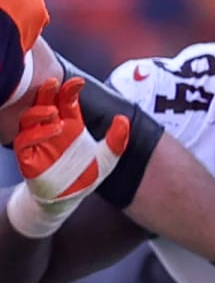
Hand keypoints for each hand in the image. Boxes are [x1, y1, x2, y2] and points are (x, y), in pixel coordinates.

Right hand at [5, 77, 129, 237]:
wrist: (69, 199)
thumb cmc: (84, 176)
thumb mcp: (107, 159)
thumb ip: (117, 141)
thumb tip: (124, 120)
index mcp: (69, 125)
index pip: (65, 102)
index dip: (69, 91)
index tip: (79, 83)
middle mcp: (50, 130)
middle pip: (44, 104)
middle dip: (47, 92)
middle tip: (54, 83)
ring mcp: (36, 142)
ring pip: (29, 119)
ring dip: (39, 111)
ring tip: (54, 111)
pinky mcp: (26, 157)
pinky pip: (24, 141)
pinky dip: (36, 134)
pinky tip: (51, 130)